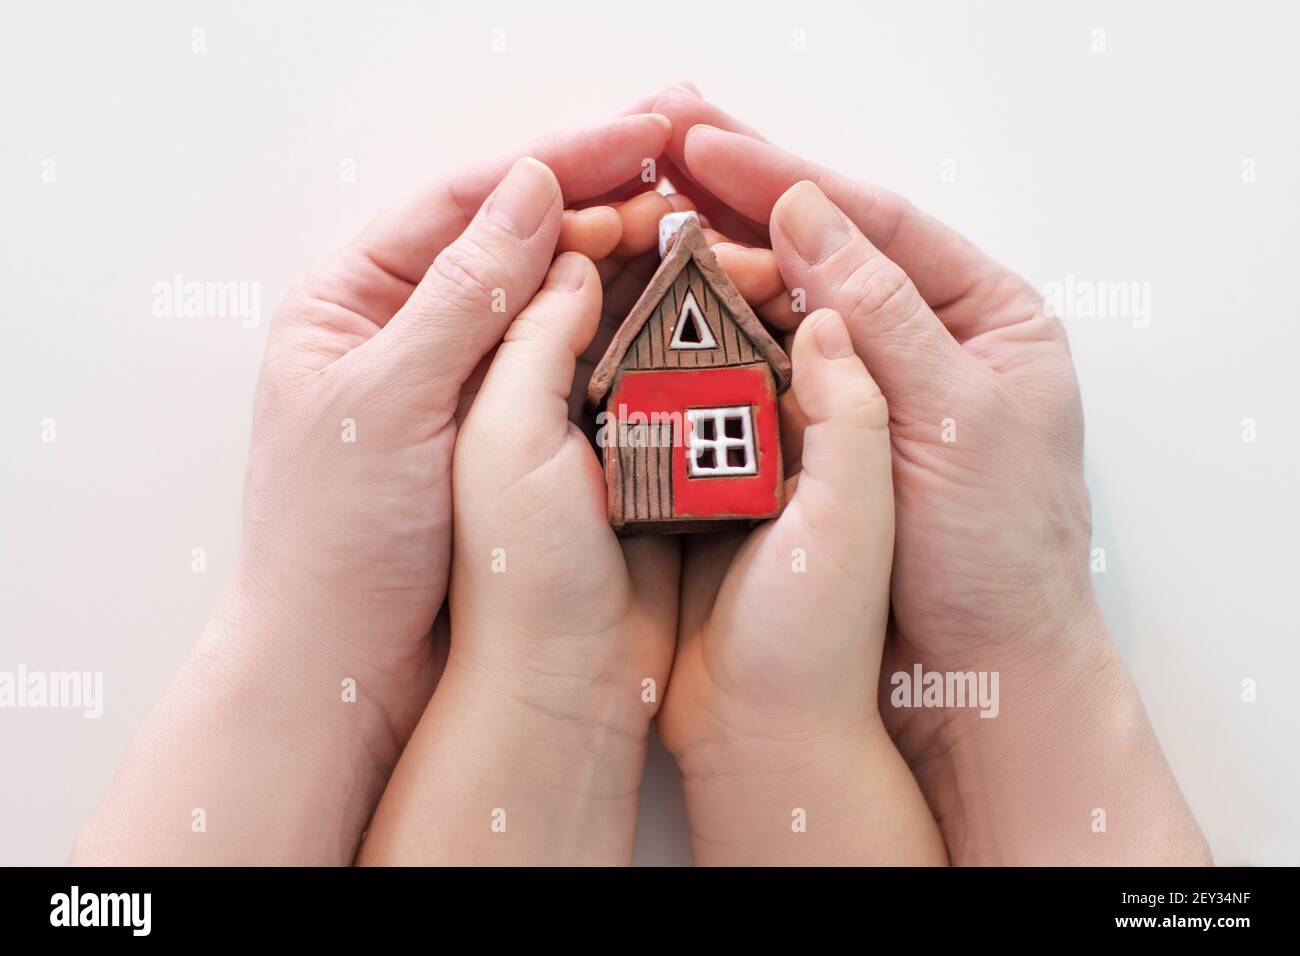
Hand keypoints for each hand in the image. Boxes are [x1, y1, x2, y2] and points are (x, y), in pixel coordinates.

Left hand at [71, 113, 671, 864]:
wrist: (343, 668)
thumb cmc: (336, 542)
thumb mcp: (389, 400)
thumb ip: (461, 295)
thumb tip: (532, 189)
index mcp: (351, 301)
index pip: (464, 204)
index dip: (557, 162)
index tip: (638, 136)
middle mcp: (408, 328)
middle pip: (512, 239)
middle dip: (597, 198)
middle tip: (683, 166)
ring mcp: (461, 382)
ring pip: (547, 296)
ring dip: (618, 257)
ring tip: (694, 224)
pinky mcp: (501, 433)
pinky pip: (564, 360)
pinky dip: (615, 327)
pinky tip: (669, 302)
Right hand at [651, 88, 1209, 863]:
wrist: (979, 672)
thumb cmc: (996, 552)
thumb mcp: (950, 414)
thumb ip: (881, 312)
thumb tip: (808, 213)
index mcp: (988, 316)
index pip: (877, 223)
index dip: (788, 180)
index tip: (706, 146)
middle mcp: (931, 339)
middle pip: (830, 251)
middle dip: (749, 205)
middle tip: (665, 160)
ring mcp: (876, 390)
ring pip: (794, 308)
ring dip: (728, 264)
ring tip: (654, 223)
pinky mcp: (832, 439)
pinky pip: (774, 370)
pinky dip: (726, 335)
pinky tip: (674, 307)